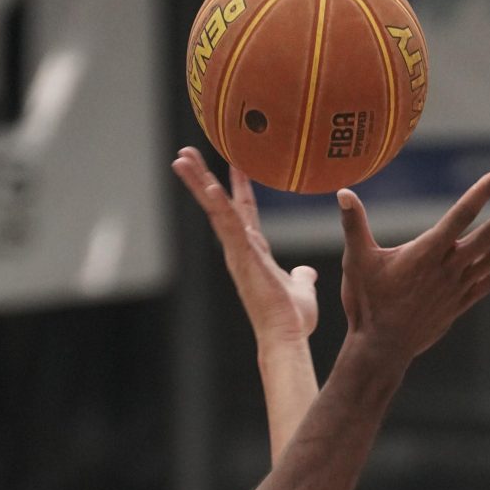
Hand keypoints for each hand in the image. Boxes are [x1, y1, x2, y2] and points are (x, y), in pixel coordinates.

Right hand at [172, 148, 318, 345]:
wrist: (286, 336)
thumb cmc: (291, 319)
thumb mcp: (301, 289)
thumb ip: (302, 278)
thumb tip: (308, 273)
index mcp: (254, 252)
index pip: (243, 212)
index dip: (239, 188)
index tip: (237, 162)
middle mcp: (240, 249)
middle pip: (219, 206)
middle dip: (203, 178)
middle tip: (187, 153)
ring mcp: (238, 252)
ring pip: (215, 210)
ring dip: (198, 183)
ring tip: (182, 158)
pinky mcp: (242, 257)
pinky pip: (227, 225)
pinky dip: (217, 204)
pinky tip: (207, 183)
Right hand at [338, 169, 489, 361]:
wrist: (382, 348)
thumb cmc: (368, 303)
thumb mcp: (356, 260)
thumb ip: (353, 225)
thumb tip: (343, 191)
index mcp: (427, 252)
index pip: (461, 215)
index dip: (484, 192)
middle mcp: (449, 268)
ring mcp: (458, 286)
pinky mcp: (461, 301)